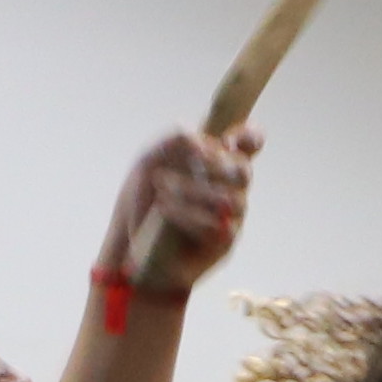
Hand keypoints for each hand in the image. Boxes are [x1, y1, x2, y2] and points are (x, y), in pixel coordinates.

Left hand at [107, 125, 258, 299]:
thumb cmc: (144, 200)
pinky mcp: (224, 244)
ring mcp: (231, 218)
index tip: (228, 139)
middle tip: (182, 165)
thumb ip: (174, 140)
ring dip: (192, 190)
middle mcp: (231, 190)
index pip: (250, 146)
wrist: (131, 244)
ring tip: (161, 188)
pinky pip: (218, 226)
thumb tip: (201, 142)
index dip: (250, 137)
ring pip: (230, 199)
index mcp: (218, 164)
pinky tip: (164, 210)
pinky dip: (188, 214)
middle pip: (243, 171)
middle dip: (213, 165)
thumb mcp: (150, 161)